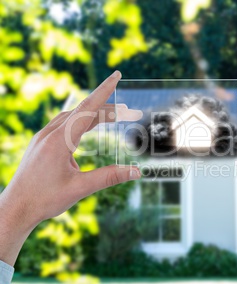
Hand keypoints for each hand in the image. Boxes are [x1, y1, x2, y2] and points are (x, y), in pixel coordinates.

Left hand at [0, 71, 141, 265]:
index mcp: (59, 140)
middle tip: (130, 112)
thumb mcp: (80, 188)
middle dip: (108, 109)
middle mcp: (50, 133)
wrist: (15, 208)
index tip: (117, 75)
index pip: (87, 109)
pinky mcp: (41, 143)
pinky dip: (81, 121)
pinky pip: (64, 124)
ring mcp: (43, 137)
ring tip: (114, 117)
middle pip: (83, 111)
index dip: (104, 91)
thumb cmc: (44, 199)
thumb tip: (136, 172)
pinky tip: (87, 127)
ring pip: (73, 116)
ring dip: (94, 114)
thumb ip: (110, 177)